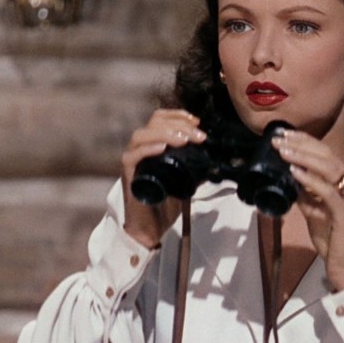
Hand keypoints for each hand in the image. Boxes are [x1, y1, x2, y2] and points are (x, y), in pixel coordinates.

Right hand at [120, 109, 205, 248]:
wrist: (151, 227)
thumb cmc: (166, 203)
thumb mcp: (186, 179)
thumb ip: (196, 167)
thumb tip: (215, 159)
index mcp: (153, 145)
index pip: (160, 119)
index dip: (178, 115)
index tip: (197, 121)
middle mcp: (141, 148)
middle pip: (154, 123)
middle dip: (179, 125)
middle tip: (199, 136)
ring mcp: (133, 160)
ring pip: (142, 135)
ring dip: (166, 134)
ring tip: (184, 140)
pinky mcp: (128, 174)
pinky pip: (133, 155)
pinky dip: (147, 149)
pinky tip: (162, 148)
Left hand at [272, 131, 343, 290]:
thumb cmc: (334, 241)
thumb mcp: (315, 213)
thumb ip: (307, 195)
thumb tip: (290, 179)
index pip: (327, 155)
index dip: (306, 142)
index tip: (285, 135)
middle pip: (328, 156)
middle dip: (302, 144)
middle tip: (278, 139)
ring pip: (329, 168)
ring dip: (303, 157)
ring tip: (282, 151)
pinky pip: (328, 192)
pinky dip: (310, 179)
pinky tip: (294, 172)